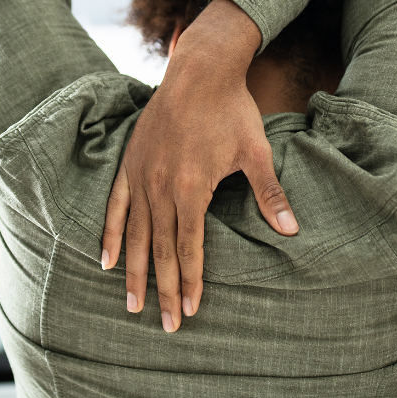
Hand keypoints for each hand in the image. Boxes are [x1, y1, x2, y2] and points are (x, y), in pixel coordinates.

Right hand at [100, 0, 297, 332]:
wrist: (199, 71)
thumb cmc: (232, 111)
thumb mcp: (255, 152)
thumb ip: (269, 194)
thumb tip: (291, 229)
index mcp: (191, 188)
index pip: (188, 247)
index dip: (190, 281)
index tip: (191, 310)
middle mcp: (160, 187)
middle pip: (160, 250)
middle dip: (162, 290)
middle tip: (165, 326)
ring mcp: (141, 176)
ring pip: (135, 235)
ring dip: (133, 273)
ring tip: (131, 305)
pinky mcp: (130, 164)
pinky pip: (116, 207)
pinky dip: (110, 235)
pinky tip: (105, 261)